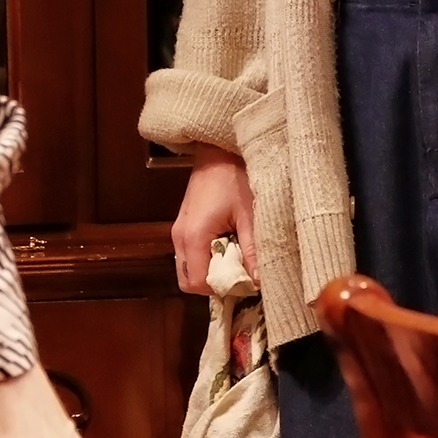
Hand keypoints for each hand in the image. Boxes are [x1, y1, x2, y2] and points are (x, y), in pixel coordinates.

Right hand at [172, 143, 254, 294]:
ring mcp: (179, 230)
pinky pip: (190, 254)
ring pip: (188, 268)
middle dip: (214, 283)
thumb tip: (258, 282)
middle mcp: (179, 237)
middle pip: (188, 281)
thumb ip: (254, 251)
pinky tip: (228, 242)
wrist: (218, 149)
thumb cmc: (234, 176)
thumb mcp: (250, 215)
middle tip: (240, 270)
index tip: (245, 280)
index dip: (222, 288)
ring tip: (236, 254)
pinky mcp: (184, 224)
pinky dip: (207, 257)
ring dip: (211, 270)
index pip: (198, 284)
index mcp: (194, 236)